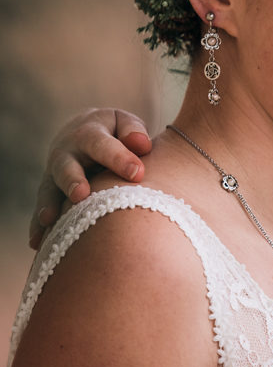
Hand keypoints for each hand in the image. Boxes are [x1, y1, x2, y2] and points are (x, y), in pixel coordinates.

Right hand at [30, 108, 151, 248]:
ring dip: (50, 205)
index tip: (137, 174)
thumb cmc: (115, 131)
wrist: (84, 131)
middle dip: (73, 180)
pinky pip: (43, 208)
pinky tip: (38, 243)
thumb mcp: (124, 123)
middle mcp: (67, 153)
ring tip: (50, 220)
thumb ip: (133, 131)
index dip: (119, 158)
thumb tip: (141, 145)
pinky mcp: (51, 191)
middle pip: (67, 167)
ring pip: (50, 189)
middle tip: (81, 195)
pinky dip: (39, 225)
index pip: (103, 145)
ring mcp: (55, 173)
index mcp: (89, 134)